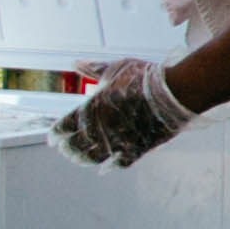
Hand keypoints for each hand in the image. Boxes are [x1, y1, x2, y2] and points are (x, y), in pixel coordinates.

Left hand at [60, 57, 195, 165]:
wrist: (176, 91)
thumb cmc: (144, 77)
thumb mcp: (116, 68)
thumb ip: (94, 69)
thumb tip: (76, 63)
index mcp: (91, 108)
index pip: (63, 127)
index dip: (56, 134)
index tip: (53, 138)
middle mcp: (100, 128)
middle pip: (75, 147)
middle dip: (68, 149)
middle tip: (66, 150)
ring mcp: (119, 140)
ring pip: (94, 158)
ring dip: (85, 159)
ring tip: (82, 159)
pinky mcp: (138, 148)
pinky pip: (120, 163)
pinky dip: (112, 165)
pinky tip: (110, 164)